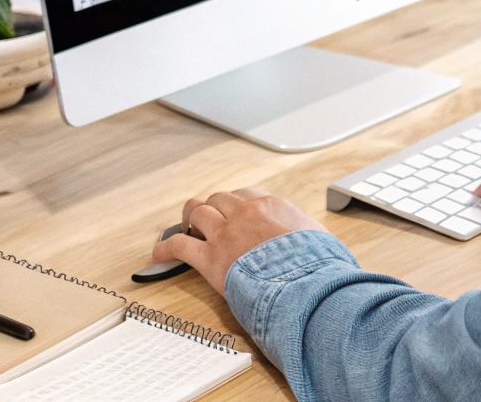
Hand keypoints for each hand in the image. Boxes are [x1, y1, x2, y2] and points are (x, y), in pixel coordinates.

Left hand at [151, 188, 326, 293]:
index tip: (234, 212)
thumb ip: (311, 236)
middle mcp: (245, 212)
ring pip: (197, 213)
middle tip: (207, 221)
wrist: (307, 286)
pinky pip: (180, 245)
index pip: (246, 195)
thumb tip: (317, 244)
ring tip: (185, 228)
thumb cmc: (319, 268)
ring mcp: (226, 233)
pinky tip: (158, 253)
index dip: (236, 204)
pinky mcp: (211, 258)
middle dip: (212, 208)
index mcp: (272, 205)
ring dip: (190, 219)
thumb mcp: (323, 241)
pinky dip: (166, 247)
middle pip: (219, 200)